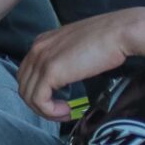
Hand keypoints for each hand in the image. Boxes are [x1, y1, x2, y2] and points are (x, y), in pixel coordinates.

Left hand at [16, 11, 140, 119]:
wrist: (120, 32)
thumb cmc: (107, 39)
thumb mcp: (77, 48)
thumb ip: (65, 59)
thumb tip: (66, 76)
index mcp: (42, 42)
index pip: (27, 73)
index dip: (39, 91)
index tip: (57, 100)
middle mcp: (37, 48)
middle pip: (24, 85)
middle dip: (39, 103)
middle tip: (60, 111)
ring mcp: (41, 59)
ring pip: (28, 96)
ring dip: (45, 111)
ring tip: (65, 113)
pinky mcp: (51, 71)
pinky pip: (39, 100)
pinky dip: (50, 111)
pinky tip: (67, 111)